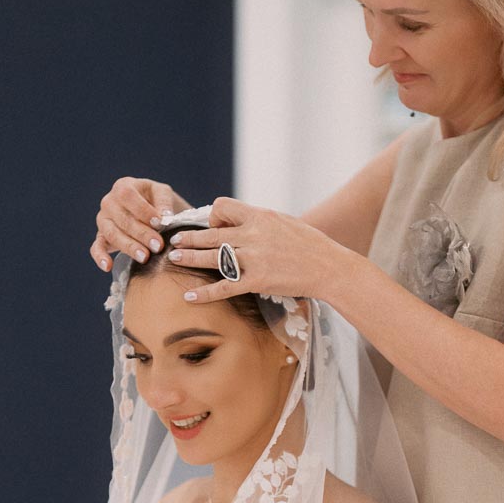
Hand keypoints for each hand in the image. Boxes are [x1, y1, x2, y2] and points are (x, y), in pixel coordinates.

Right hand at [90, 177, 186, 270]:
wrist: (150, 213)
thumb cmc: (156, 200)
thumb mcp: (163, 194)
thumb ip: (164, 202)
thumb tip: (165, 217)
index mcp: (123, 187)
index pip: (128, 196)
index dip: (143, 210)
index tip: (159, 223)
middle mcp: (109, 202)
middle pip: (122, 219)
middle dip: (141, 234)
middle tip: (158, 246)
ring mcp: (103, 221)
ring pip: (112, 234)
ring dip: (128, 247)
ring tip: (145, 257)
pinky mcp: (101, 237)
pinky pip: (97, 247)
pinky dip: (100, 257)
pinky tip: (107, 266)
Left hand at [164, 198, 341, 302]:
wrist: (329, 267)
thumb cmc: (310, 245)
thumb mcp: (284, 222)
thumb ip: (261, 222)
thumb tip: (244, 222)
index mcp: (260, 216)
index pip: (222, 206)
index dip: (212, 216)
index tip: (213, 226)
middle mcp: (253, 234)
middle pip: (210, 233)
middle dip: (188, 237)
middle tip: (173, 241)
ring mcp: (253, 258)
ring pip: (211, 257)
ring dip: (188, 258)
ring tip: (173, 259)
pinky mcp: (257, 281)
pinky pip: (223, 287)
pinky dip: (204, 293)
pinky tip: (190, 296)